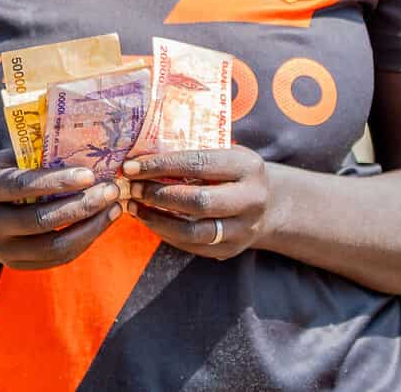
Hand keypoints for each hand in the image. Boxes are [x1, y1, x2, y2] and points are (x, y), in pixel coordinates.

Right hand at [0, 150, 123, 269]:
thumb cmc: (2, 172)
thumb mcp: (9, 157)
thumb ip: (36, 154)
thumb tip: (83, 143)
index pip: (21, 185)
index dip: (56, 181)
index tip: (89, 174)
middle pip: (40, 221)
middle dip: (81, 205)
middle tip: (111, 189)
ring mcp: (0, 250)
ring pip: (52, 246)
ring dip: (89, 227)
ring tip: (114, 207)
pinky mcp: (16, 264)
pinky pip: (56, 258)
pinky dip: (83, 241)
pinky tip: (102, 222)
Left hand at [118, 148, 270, 259]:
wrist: (269, 204)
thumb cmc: (233, 171)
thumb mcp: (226, 152)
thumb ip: (194, 150)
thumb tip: (140, 150)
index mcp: (248, 167)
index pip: (198, 163)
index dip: (161, 165)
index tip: (131, 166)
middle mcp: (251, 200)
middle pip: (198, 201)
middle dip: (158, 194)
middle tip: (131, 188)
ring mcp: (243, 229)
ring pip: (193, 231)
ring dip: (156, 219)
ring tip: (133, 207)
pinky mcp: (231, 250)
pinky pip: (192, 246)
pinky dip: (165, 234)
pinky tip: (148, 220)